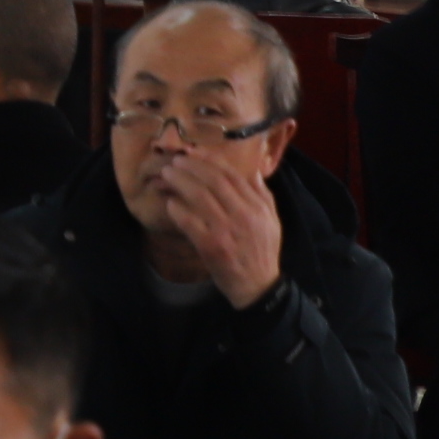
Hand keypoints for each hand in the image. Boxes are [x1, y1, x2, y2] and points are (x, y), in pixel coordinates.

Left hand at [145, 154, 285, 308]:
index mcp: (257, 207)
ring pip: (199, 198)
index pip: (231, 175)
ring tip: (167, 175)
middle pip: (212, 181)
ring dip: (179, 183)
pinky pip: (190, 223)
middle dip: (190, 167)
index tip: (193, 152)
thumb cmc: (262, 251)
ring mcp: (226, 231)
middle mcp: (242, 215)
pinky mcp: (211, 247)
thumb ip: (262, 194)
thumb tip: (253, 171)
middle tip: (175, 161)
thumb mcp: (272, 221)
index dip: (209, 160)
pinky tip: (169, 204)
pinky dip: (178, 210)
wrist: (258, 286)